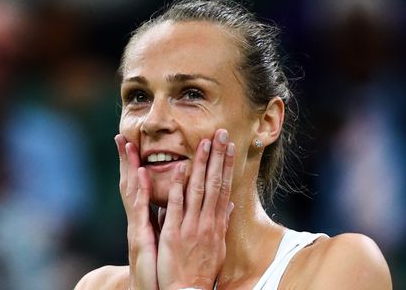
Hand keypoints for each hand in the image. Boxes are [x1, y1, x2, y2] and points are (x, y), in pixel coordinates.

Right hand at [115, 134, 158, 289]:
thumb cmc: (163, 268)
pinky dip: (139, 191)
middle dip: (127, 160)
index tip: (134, 143)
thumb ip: (170, 219)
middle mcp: (139, 220)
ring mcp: (137, 227)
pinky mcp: (139, 237)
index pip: (142, 186)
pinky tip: (139, 174)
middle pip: (131, 184)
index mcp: (147, 219)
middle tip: (122, 137)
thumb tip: (179, 202)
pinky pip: (140, 210)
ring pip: (132, 192)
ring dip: (130, 167)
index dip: (137, 165)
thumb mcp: (167, 239)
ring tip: (128, 146)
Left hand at [157, 129, 235, 289]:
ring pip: (198, 189)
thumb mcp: (218, 247)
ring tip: (205, 142)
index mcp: (217, 224)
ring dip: (201, 164)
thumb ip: (222, 223)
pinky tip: (181, 169)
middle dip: (218, 157)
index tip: (229, 147)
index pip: (224, 188)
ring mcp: (191, 226)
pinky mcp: (174, 233)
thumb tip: (231, 205)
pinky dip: (178, 187)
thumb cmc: (201, 270)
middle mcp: (207, 222)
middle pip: (215, 183)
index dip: (226, 166)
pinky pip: (176, 206)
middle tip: (221, 134)